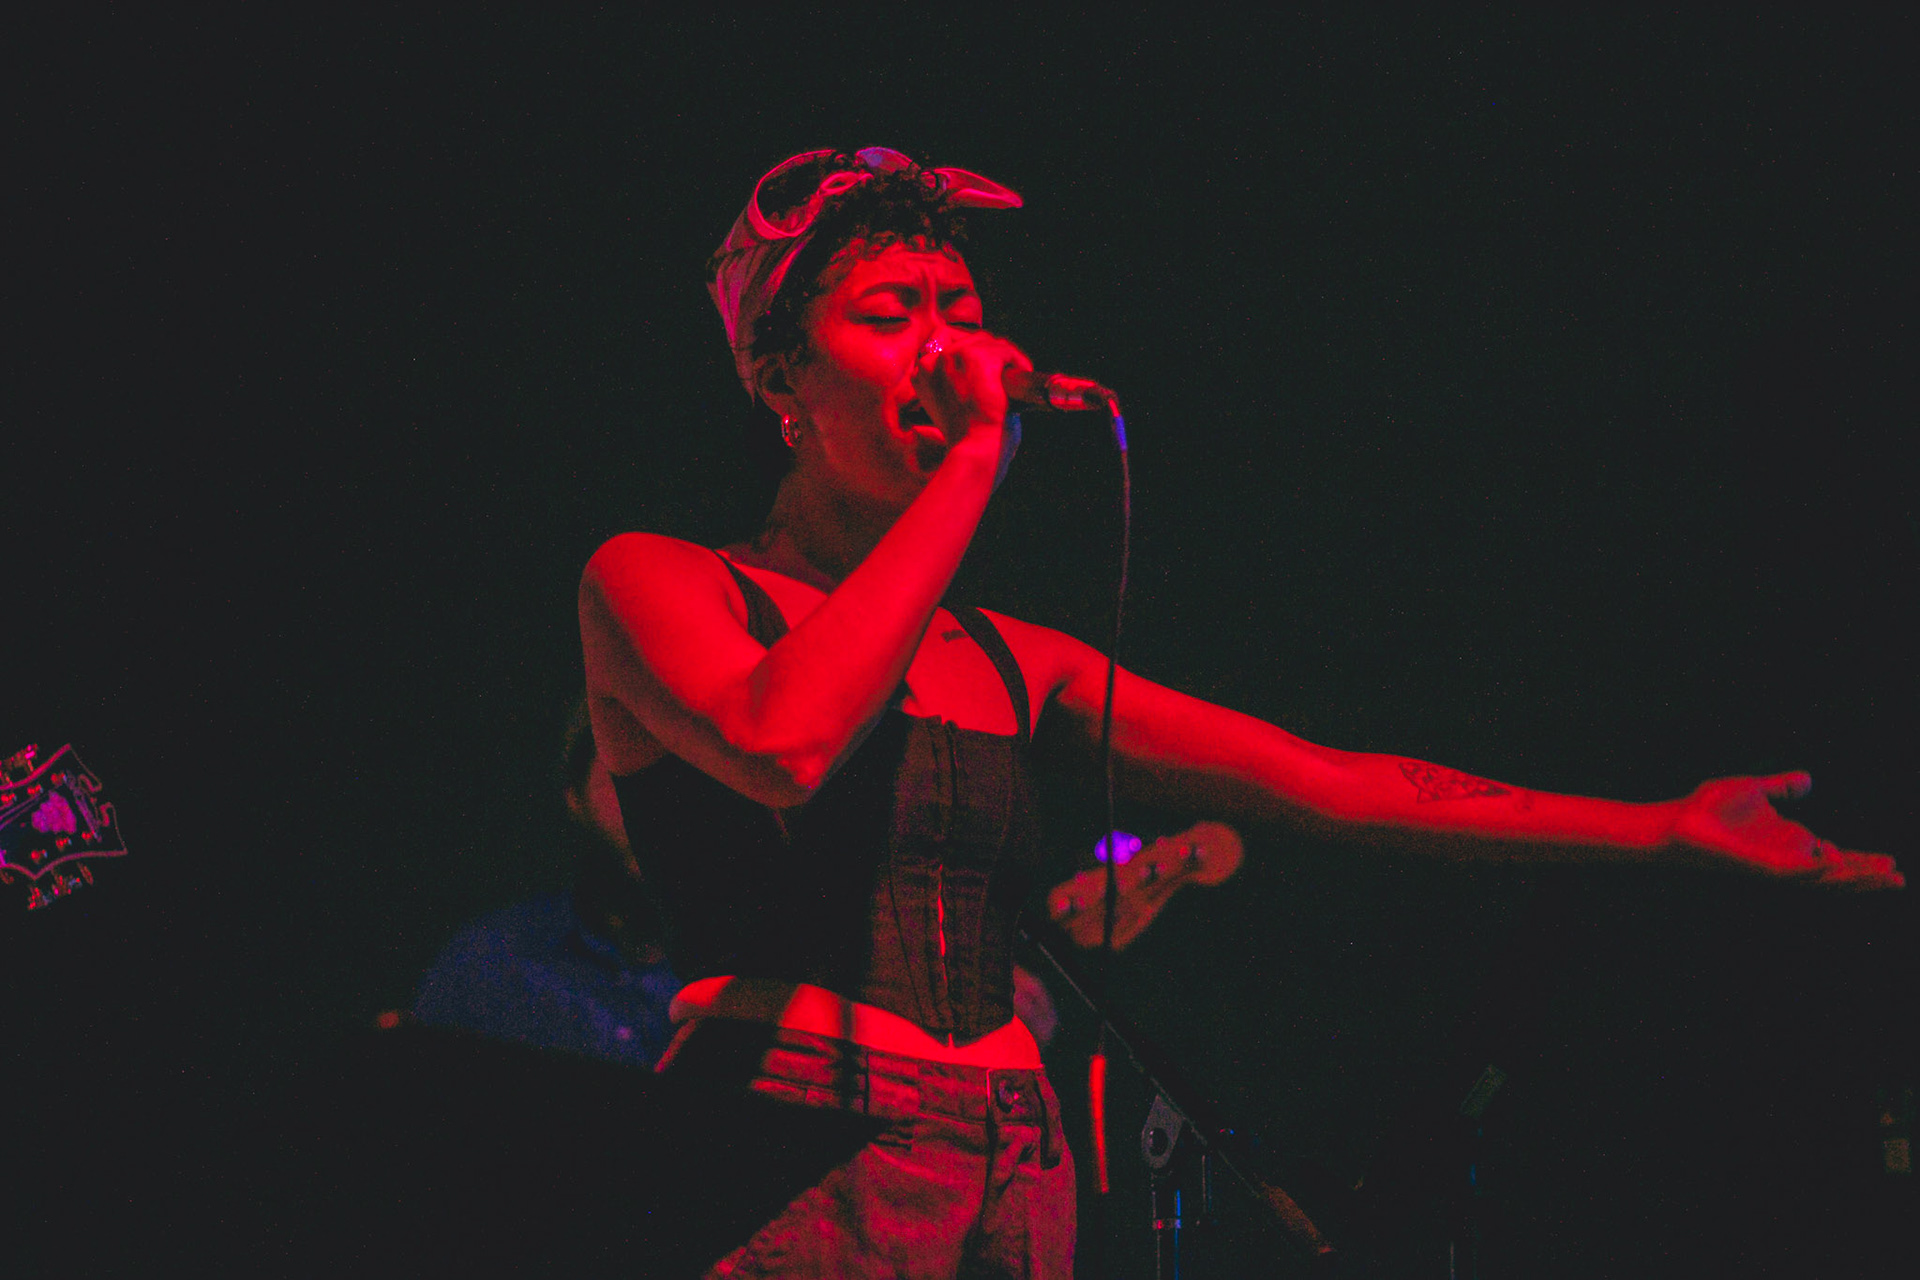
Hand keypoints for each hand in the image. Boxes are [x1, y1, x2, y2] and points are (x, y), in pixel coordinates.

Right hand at [911, 330, 1031, 451]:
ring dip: (1004, 357)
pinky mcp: (979, 358)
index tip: (983, 374)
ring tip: (1012, 378)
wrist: (974, 450)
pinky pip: (1004, 350)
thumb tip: (979, 375)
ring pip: (988, 342)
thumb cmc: (967, 439)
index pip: (948, 347)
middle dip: (990, 354)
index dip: (970, 357)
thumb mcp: (952, 408)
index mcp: (922, 374)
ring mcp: (955, 357)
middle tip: (1003, 377)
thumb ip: (957, 386)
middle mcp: (932, 361)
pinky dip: (1017, 360)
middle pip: (969, 341)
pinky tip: (1022, 373)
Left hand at [1664, 772, 1903, 889]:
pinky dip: (1817, 870)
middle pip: (1836, 872)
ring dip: (1855, 879)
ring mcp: (1776, 865)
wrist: (1677, 820)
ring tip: (1888, 877)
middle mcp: (1787, 857)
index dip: (1860, 859)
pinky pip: (1796, 873)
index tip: (1889, 858)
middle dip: (1867, 875)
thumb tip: (1809, 781)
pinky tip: (1836, 861)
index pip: (1834, 855)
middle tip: (1899, 877)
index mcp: (1789, 841)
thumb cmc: (1708, 808)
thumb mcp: (1755, 789)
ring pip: (1824, 879)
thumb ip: (1782, 788)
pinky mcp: (1762, 868)